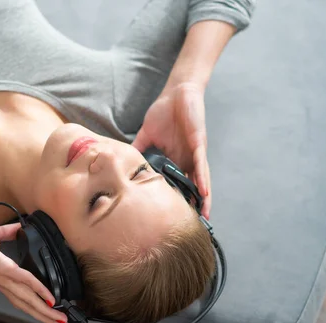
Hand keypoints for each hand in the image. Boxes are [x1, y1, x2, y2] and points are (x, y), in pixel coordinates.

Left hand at [0, 221, 67, 322]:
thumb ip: (7, 232)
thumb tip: (19, 227)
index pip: (19, 295)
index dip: (34, 304)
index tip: (48, 309)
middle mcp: (1, 282)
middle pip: (26, 303)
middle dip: (44, 315)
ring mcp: (3, 277)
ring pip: (28, 299)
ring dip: (45, 311)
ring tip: (59, 319)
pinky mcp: (4, 269)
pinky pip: (27, 282)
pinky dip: (40, 291)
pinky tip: (51, 298)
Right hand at [132, 82, 210, 218]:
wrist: (178, 93)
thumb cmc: (164, 112)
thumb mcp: (147, 135)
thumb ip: (137, 149)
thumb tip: (121, 162)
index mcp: (174, 159)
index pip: (176, 184)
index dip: (178, 200)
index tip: (175, 219)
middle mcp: (186, 160)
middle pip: (192, 187)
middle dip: (194, 205)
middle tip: (194, 225)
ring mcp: (194, 153)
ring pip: (201, 180)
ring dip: (203, 198)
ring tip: (204, 215)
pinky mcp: (198, 143)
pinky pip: (201, 164)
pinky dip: (203, 178)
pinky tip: (204, 191)